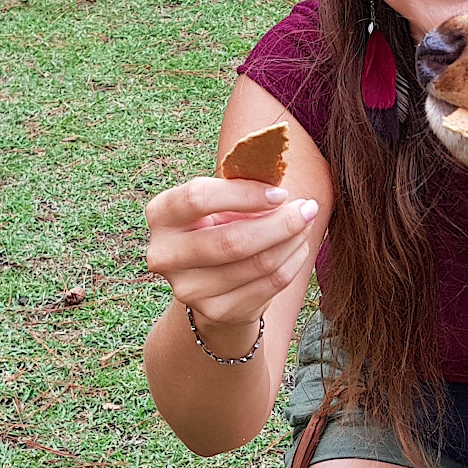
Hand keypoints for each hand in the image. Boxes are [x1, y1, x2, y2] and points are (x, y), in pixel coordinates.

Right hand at [143, 176, 318, 340]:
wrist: (211, 281)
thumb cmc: (220, 224)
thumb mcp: (225, 200)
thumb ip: (244, 180)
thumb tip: (276, 156)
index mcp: (161, 215)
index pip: (197, 198)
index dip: (243, 194)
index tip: (280, 193)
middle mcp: (164, 255)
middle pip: (230, 240)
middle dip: (278, 223)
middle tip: (307, 209)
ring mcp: (188, 289)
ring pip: (256, 264)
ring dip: (291, 241)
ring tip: (305, 224)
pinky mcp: (216, 311)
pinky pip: (268, 285)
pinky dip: (292, 263)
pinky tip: (298, 247)